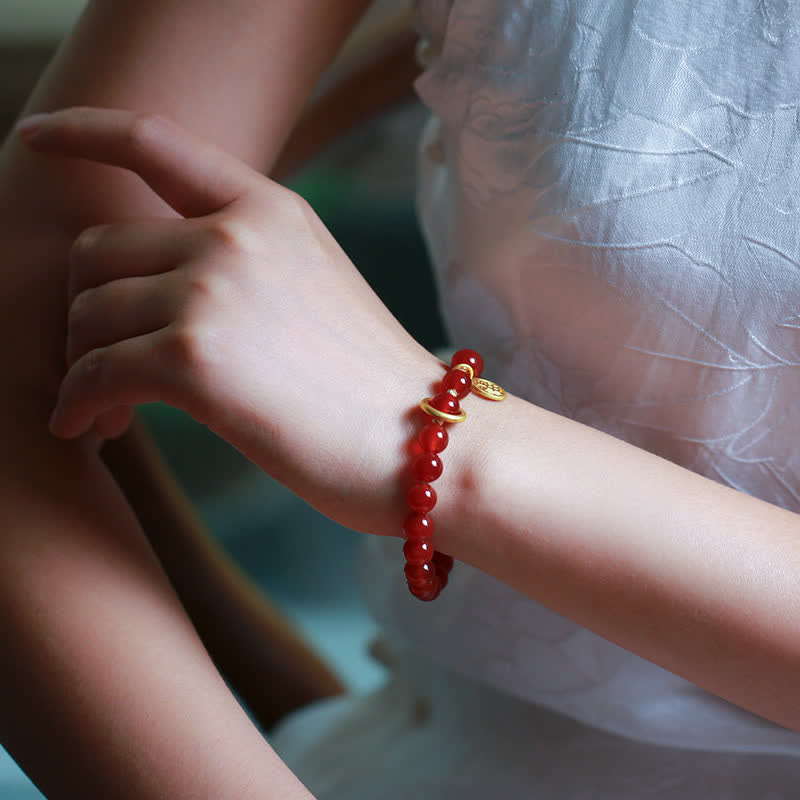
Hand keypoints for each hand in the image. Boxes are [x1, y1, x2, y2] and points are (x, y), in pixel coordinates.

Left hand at [18, 107, 437, 532]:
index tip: (35, 137)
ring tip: (104, 411)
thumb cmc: (373, 384)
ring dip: (81, 365)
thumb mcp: (315, 288)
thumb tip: (158, 285)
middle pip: (97, 249)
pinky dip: (78, 404)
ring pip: (86, 315)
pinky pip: (93, 373)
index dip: (83, 131)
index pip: (156, 141)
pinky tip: (89, 430)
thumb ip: (244, 264)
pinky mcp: (193, 360)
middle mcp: (234, 235)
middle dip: (86, 311)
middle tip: (99, 365)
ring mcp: (212, 292)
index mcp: (270, 210)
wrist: (423, 442)